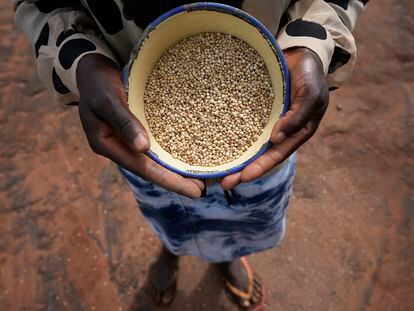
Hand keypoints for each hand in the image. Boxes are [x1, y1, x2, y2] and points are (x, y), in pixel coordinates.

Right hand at [77, 54, 203, 197]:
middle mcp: (118, 147)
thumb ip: (123, 122)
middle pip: (149, 169)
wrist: (91, 69)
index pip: (141, 167)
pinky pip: (154, 146)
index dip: (167, 180)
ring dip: (173, 169)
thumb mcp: (107, 100)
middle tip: (201, 190)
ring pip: (152, 160)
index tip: (191, 192)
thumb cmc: (97, 82)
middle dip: (174, 180)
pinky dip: (169, 152)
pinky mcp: (134, 131)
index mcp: (106, 145)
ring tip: (198, 179)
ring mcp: (126, 140)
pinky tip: (185, 156)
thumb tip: (143, 148)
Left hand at [221, 47, 328, 189]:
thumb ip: (298, 117)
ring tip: (217, 170)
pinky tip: (216, 143)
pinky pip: (243, 125)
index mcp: (296, 133)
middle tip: (224, 183)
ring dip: (236, 157)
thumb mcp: (311, 95)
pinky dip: (232, 135)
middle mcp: (280, 132)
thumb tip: (277, 140)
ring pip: (250, 144)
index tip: (243, 177)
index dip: (261, 167)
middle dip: (244, 170)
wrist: (301, 54)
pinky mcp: (256, 111)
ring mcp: (267, 122)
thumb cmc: (311, 76)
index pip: (277, 155)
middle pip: (260, 155)